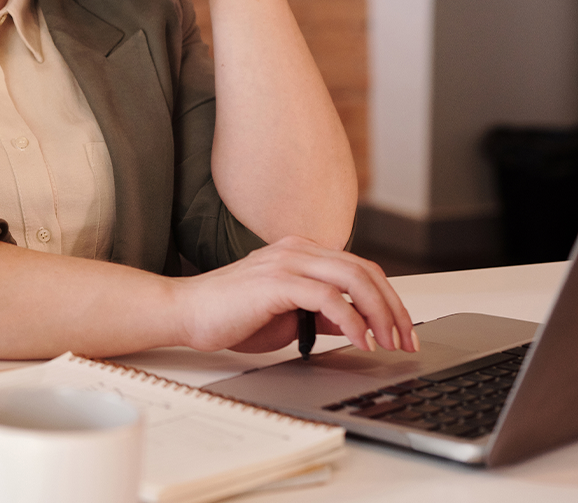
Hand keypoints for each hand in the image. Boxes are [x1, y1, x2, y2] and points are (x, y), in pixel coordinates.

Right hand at [171, 236, 417, 354]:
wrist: (186, 313)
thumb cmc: (228, 314)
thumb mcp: (287, 316)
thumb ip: (320, 314)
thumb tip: (355, 325)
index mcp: (299, 253)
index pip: (360, 268)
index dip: (388, 299)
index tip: (401, 331)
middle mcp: (296, 250)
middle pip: (365, 270)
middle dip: (394, 307)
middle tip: (405, 340)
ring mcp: (286, 263)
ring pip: (354, 278)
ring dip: (380, 314)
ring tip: (388, 342)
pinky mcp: (277, 282)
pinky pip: (330, 297)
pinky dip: (352, 321)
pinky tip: (359, 341)